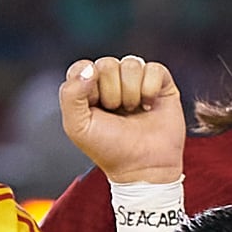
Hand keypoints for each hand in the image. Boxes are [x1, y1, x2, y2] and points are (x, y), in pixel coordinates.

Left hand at [59, 55, 187, 185]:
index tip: (95, 107)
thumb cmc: (110, 150)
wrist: (143, 167)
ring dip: (131, 93)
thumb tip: (89, 69)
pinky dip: (150, 88)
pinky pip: (153, 68)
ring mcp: (137, 82)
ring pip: (131, 64)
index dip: (89, 85)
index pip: (84, 66)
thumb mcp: (77, 126)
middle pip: (107, 63)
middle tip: (117, 113)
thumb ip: (70, 94)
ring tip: (133, 111)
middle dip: (112, 92)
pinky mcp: (161, 85)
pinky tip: (149, 106)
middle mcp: (113, 82)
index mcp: (90, 89)